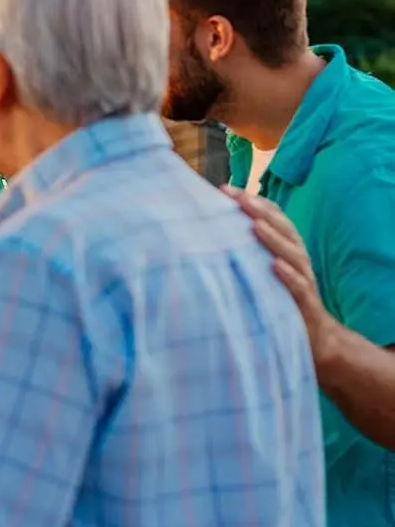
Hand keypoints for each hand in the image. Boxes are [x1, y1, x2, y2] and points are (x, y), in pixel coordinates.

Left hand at [223, 187, 336, 363]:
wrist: (316, 338)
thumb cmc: (280, 295)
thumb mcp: (263, 268)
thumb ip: (246, 247)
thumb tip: (210, 225)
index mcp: (286, 245)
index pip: (273, 216)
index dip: (253, 201)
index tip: (225, 189)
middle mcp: (297, 258)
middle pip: (283, 228)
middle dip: (261, 211)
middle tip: (239, 197)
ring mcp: (304, 279)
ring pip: (293, 254)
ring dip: (274, 238)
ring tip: (256, 224)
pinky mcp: (307, 304)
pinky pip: (300, 287)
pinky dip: (289, 275)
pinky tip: (276, 266)